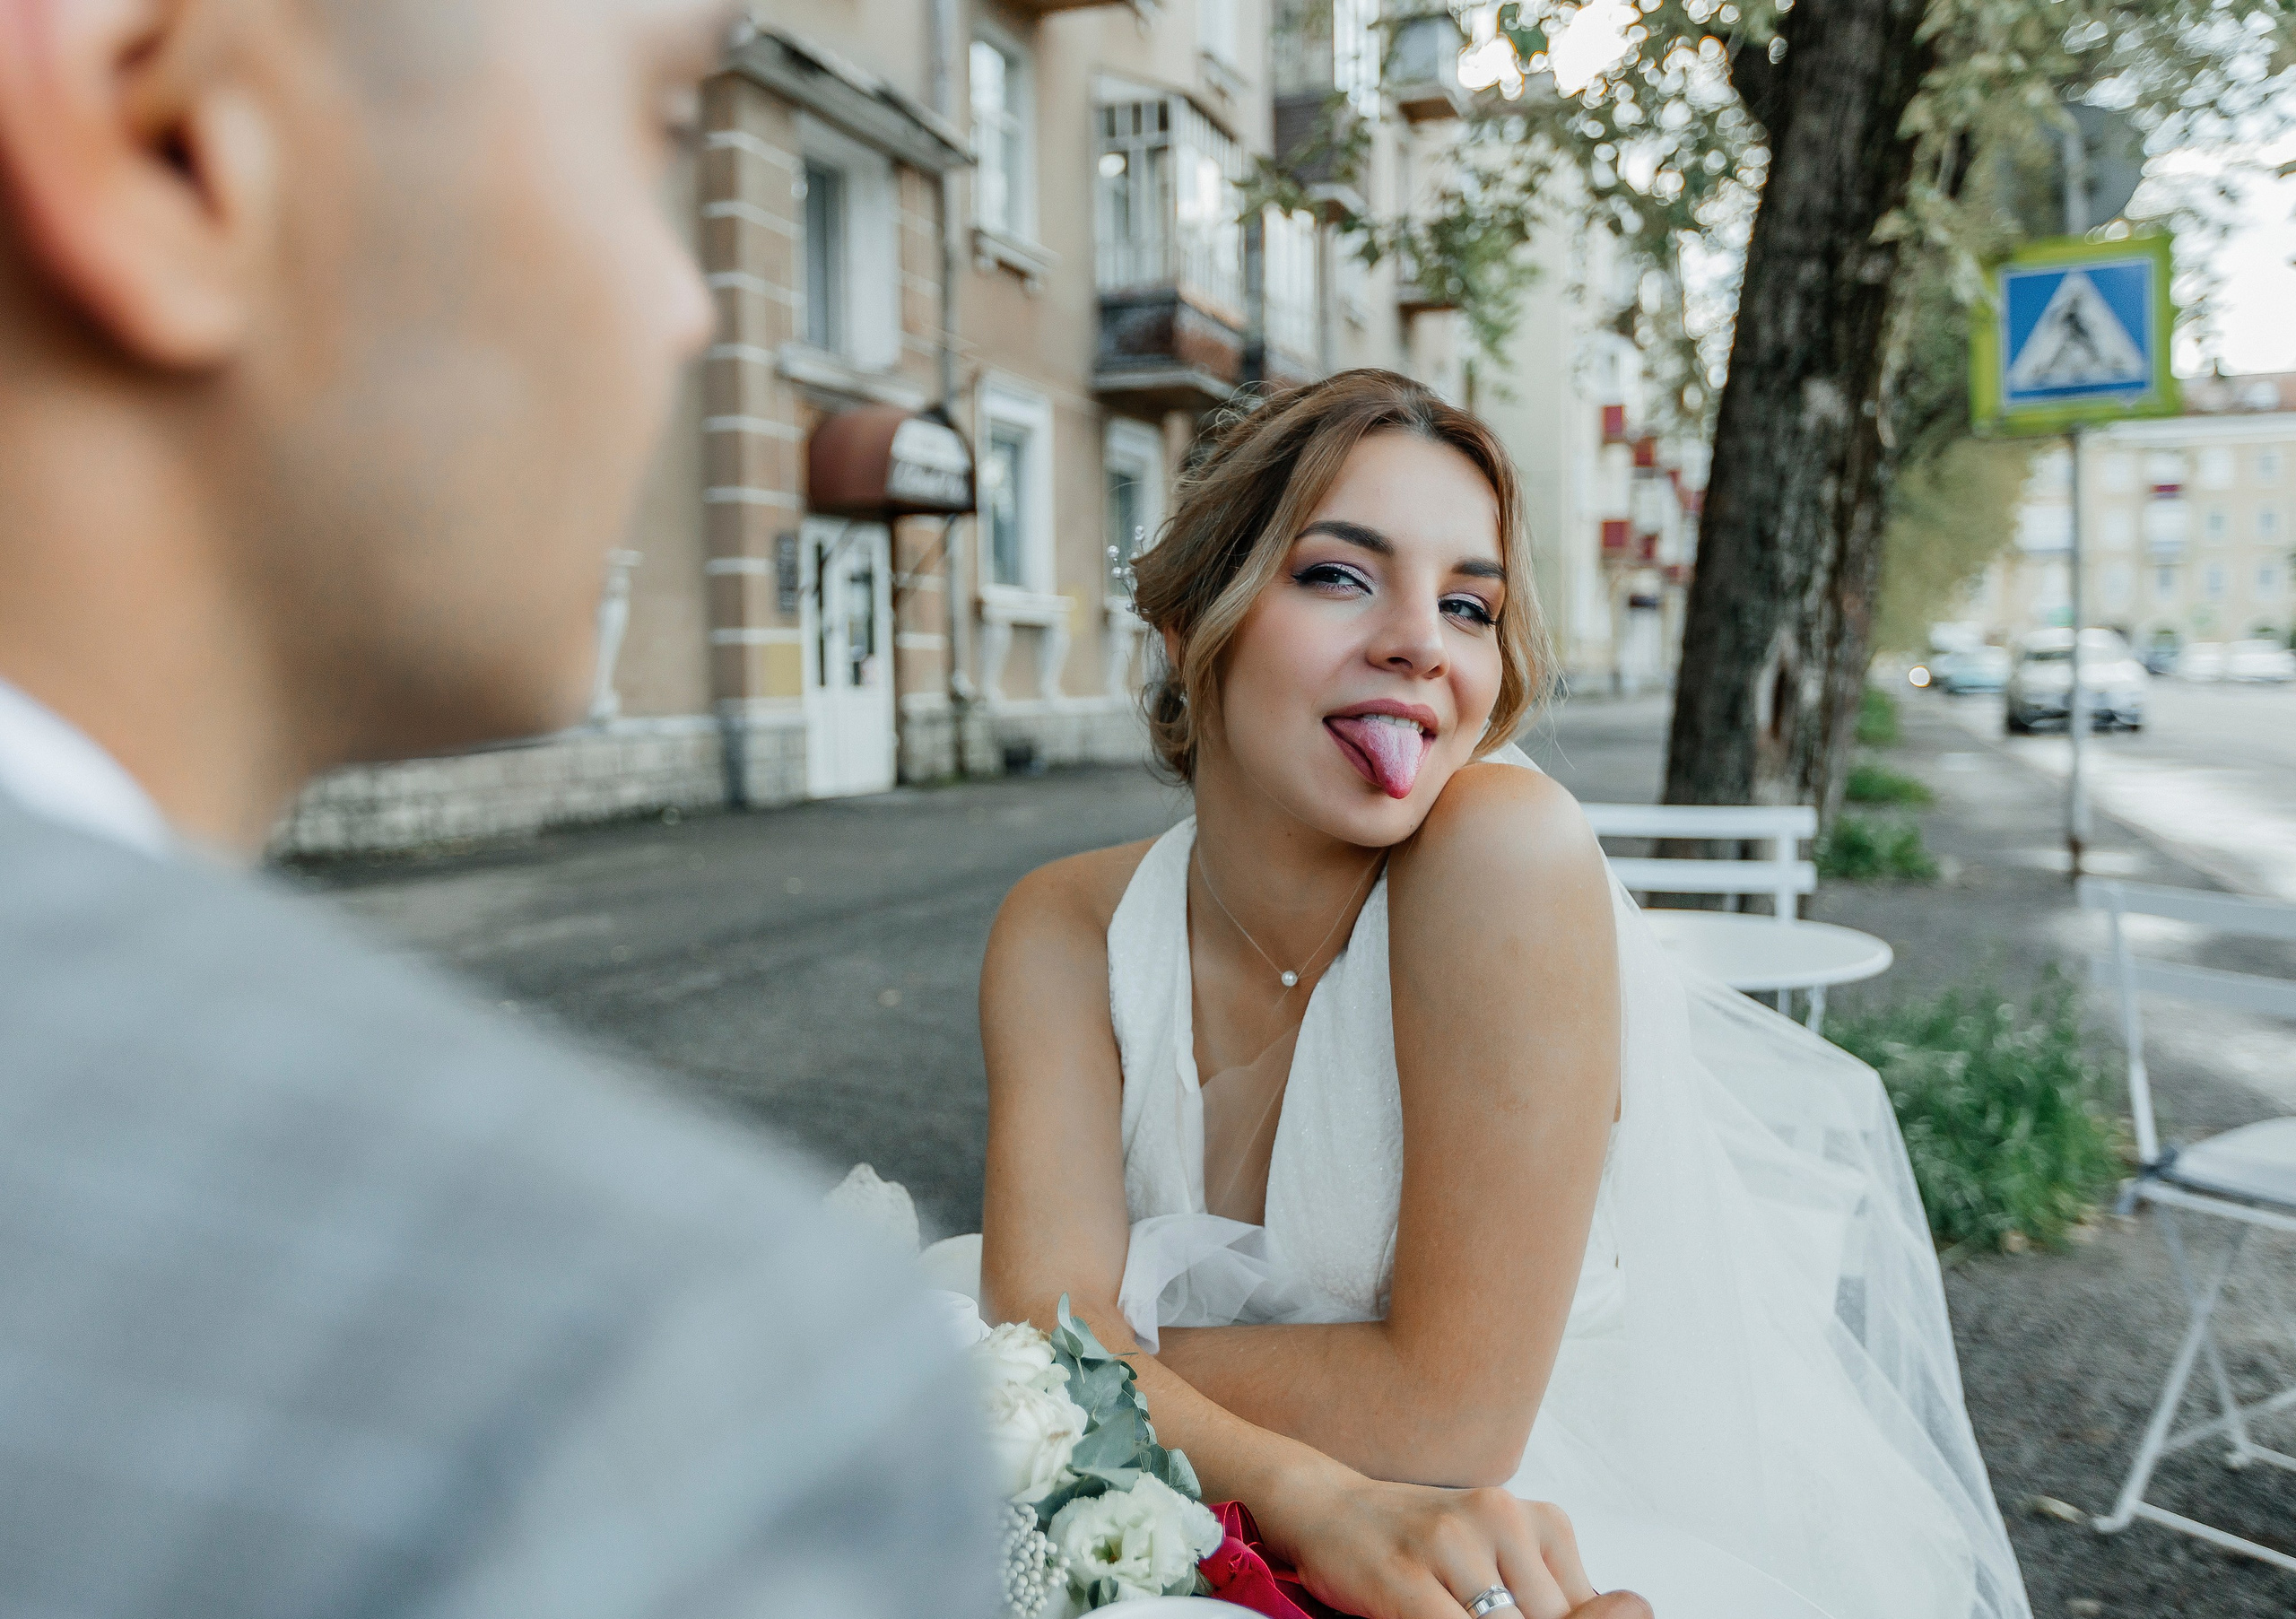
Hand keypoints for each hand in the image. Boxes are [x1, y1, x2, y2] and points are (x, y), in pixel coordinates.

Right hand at [1260, 1466, 1643, 1618]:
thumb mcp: (1502, 1559)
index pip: (1588, 1611)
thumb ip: (1554, 1597)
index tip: (1529, 1615)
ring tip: (1455, 1606)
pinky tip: (1433, 1618)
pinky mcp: (1404, 1579)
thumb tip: (1635, 1611)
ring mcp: (1452, 1545)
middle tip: (1478, 1610)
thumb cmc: (1421, 1546)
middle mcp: (1504, 1519)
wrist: (1330, 1507)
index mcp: (1541, 1519)